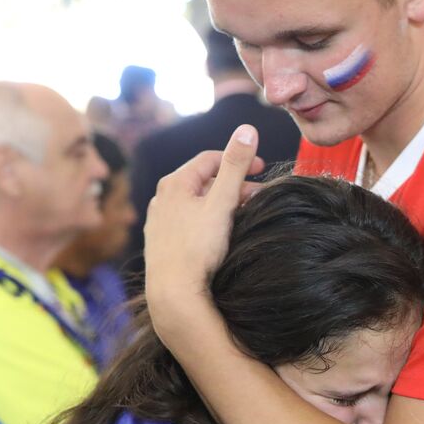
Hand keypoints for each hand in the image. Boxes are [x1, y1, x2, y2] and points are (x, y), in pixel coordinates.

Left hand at [143, 125, 262, 344]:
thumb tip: (247, 129)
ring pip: (197, 203)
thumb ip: (236, 165)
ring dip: (222, 204)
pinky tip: (221, 236)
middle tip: (259, 197)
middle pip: (205, 181)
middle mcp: (162, 198)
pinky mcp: (162, 243)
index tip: (262, 169)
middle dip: (234, 185)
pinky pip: (190, 222)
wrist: (174, 294)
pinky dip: (209, 220)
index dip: (239, 160)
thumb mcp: (222, 202)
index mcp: (174, 183)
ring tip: (243, 216)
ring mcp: (160, 222)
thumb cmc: (198, 248)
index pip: (211, 159)